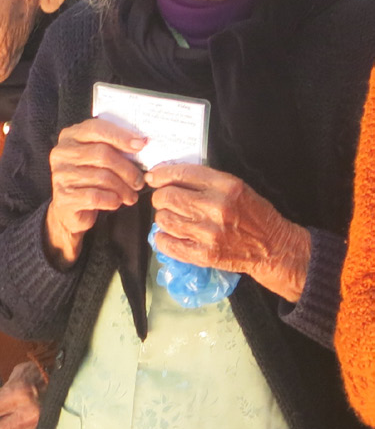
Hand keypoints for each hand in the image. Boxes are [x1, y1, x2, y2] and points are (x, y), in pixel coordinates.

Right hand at [45, 118, 146, 267]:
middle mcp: (61, 153)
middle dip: (127, 169)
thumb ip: (112, 146)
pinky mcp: (63, 197)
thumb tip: (141, 143)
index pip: (96, 128)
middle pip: (102, 154)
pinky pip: (96, 197)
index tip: (141, 145)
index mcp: (70, 136)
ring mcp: (60, 175)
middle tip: (139, 181)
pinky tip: (117, 202)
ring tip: (131, 195)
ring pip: (102, 177)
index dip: (121, 136)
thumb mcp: (96, 157)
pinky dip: (112, 200)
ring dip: (123, 188)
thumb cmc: (89, 177)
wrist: (69, 207)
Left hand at [145, 163, 309, 300]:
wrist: (274, 248)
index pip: (181, 173)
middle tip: (167, 201)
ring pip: (163, 219)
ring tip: (175, 218)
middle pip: (166, 197)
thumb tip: (165, 176)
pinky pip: (167, 244)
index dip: (161, 174)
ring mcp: (209, 233)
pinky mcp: (204, 255)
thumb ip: (204, 180)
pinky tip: (171, 235)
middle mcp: (216, 208)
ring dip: (164, 218)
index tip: (154, 177)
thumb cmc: (254, 214)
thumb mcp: (237, 187)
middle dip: (161, 197)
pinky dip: (163, 238)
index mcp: (226, 186)